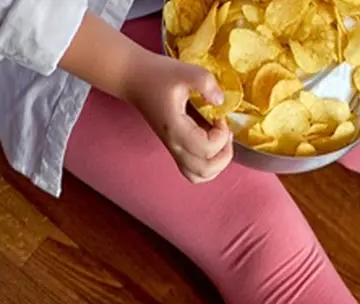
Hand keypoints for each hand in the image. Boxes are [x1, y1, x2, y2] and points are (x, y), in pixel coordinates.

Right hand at [123, 52, 232, 183]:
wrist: (134, 79)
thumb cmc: (157, 75)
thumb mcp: (184, 71)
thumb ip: (206, 83)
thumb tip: (221, 101)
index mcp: (176, 130)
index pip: (207, 148)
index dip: (222, 134)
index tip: (219, 115)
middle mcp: (174, 145)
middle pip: (205, 170)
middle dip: (224, 153)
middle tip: (225, 131)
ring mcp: (173, 149)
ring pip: (199, 175)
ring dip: (217, 163)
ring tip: (220, 141)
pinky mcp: (174, 147)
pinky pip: (192, 170)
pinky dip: (207, 165)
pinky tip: (211, 144)